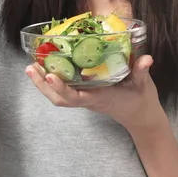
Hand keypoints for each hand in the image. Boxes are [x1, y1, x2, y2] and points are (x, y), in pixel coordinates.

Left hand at [25, 55, 166, 133]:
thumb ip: (142, 71)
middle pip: (59, 99)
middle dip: (43, 85)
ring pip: (59, 97)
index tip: (50, 74)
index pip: (75, 97)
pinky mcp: (85, 96)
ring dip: (43, 84)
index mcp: (99, 97)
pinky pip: (64, 93)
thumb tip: (147, 59)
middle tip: (30, 67)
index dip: (61, 87)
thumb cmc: (140, 101)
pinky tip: (46, 69)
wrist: (141, 118)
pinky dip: (52, 83)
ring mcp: (85, 99)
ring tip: (31, 68)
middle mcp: (88, 100)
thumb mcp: (143, 85)